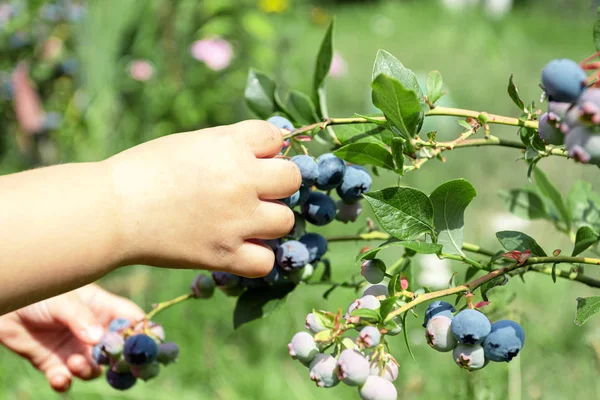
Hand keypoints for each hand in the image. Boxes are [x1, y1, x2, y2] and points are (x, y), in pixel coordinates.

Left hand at [0, 284, 143, 391]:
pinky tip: (58, 378)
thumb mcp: (63, 300)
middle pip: (118, 351)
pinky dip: (64, 382)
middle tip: (116, 366)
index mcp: (103, 309)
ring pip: (94, 369)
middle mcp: (93, 331)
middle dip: (120, 361)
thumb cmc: (39, 293)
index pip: (132, 321)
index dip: (144, 333)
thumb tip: (98, 340)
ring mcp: (75, 349)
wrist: (6, 306)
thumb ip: (81, 318)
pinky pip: (65, 380)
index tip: (149, 346)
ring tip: (74, 362)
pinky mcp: (54, 364)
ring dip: (88, 370)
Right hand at [107, 120, 300, 276]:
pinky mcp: (225, 254)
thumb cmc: (145, 170)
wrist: (112, 210)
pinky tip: (241, 248)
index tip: (251, 157)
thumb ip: (231, 146)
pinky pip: (266, 262)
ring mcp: (237, 220)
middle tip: (255, 191)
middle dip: (278, 183)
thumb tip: (266, 152)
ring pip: (286, 220)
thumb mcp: (192, 143)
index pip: (276, 137)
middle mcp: (242, 181)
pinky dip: (257, 257)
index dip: (266, 148)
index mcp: (231, 145)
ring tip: (246, 221)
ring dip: (270, 220)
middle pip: (292, 179)